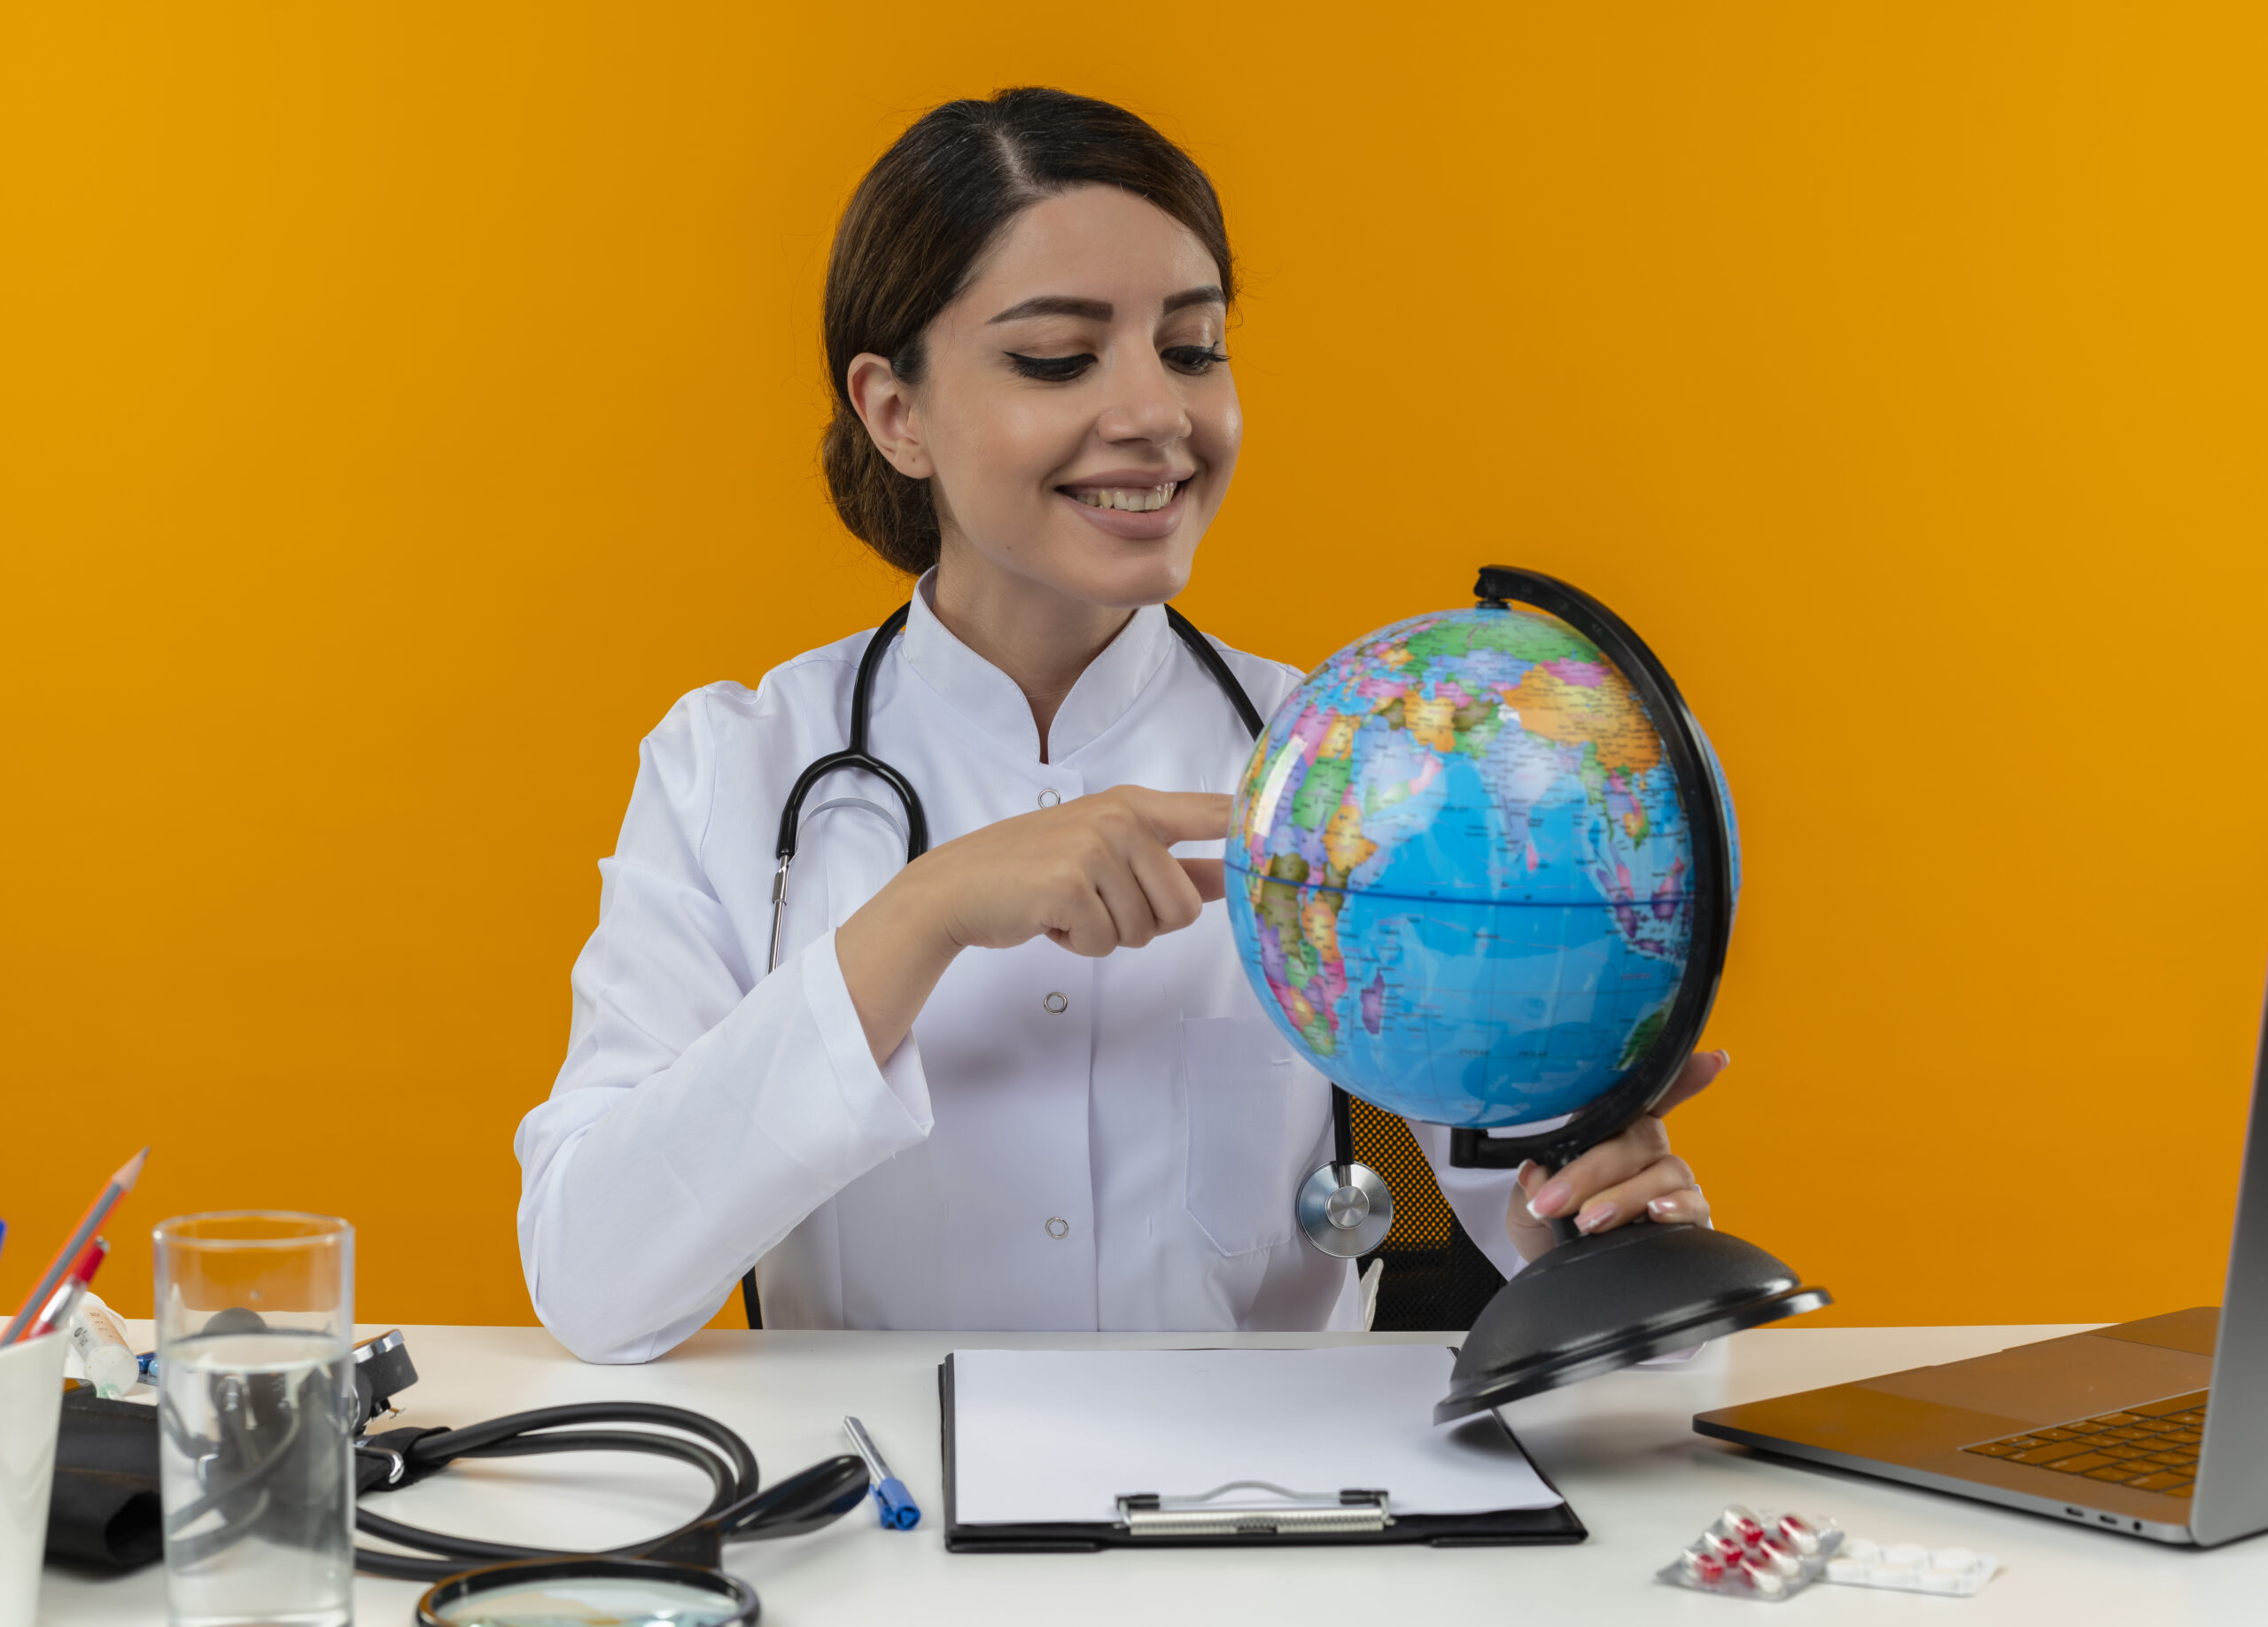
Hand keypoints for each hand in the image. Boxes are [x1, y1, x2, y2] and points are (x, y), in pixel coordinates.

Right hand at [835, 787, 1229, 1060]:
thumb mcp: (1103, 853)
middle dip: (1146, 923)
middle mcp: (1120, 819)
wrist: (957, 888)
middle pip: (1186, 905)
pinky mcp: (1070, 885)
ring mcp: (1095, 849)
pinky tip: (1050, 919)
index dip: (1253, 830)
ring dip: (1108, 935)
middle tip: (1099, 905)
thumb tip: (1229, 876)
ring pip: (1146, 930)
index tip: (1294, 841)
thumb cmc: (1032, 872)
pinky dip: (1080, 946)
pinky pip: (1107, 943)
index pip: (1214, 811)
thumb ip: (1169, 863)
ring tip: (1069, 907)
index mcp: (1134, 805)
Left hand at [1503, 1049, 1727, 1263]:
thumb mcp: (1527, 1203)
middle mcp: (1644, 1150)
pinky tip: (1655, 1214)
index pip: (1639, 1094)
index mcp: (1607, 1129)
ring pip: (1665, 1172)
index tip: (1711, 1059)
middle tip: (1556, 1201)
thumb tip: (1538, 1171)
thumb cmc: (1547, 1226)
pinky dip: (1677, 1208)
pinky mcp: (1687, 1218)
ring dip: (1624, 1196)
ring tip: (1589, 1221)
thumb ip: (1534, 1182)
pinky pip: (1695, 1204)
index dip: (1678, 1075)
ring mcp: (1668, 1182)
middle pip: (1639, 1138)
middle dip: (1594, 1171)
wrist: (1552, 1269)